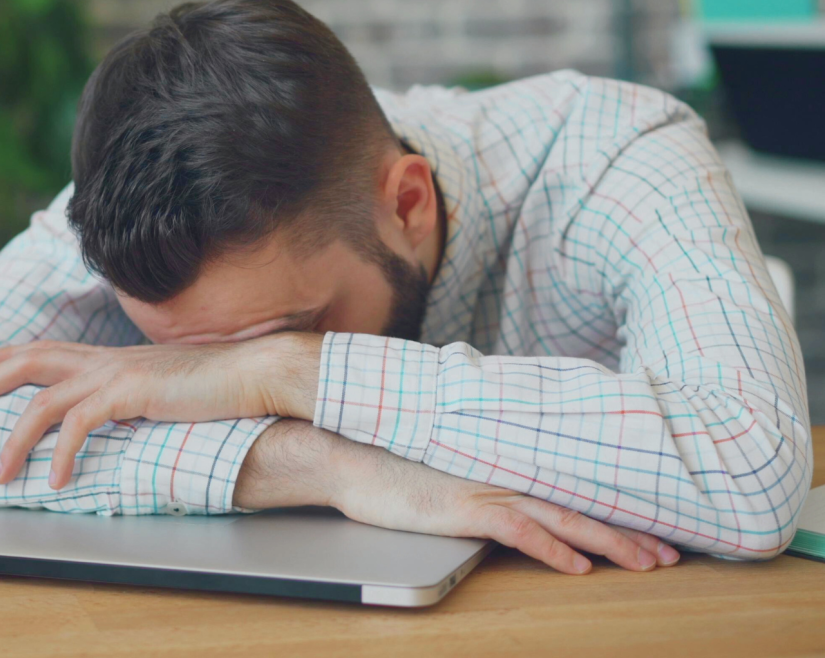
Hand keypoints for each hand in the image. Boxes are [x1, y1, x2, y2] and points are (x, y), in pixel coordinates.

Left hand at [0, 334, 320, 487]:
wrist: (252, 373)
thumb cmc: (218, 384)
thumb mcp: (165, 386)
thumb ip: (137, 394)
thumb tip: (121, 411)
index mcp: (114, 357)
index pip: (49, 348)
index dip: (9, 356)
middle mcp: (107, 359)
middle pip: (32, 360)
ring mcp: (116, 373)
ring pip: (44, 400)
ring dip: (15, 439)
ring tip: (0, 473)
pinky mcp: (129, 393)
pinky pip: (79, 425)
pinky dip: (62, 454)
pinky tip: (57, 480)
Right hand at [235, 421, 681, 574]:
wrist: (348, 453)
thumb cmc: (390, 461)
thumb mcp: (444, 466)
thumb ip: (478, 472)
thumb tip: (501, 487)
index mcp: (501, 464)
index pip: (569, 489)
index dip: (613, 509)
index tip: (651, 527)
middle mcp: (503, 474)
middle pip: (579, 504)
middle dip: (630, 530)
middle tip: (672, 553)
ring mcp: (485, 488)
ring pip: (562, 516)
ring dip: (608, 541)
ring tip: (648, 561)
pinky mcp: (463, 507)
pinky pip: (518, 531)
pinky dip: (551, 548)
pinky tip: (578, 566)